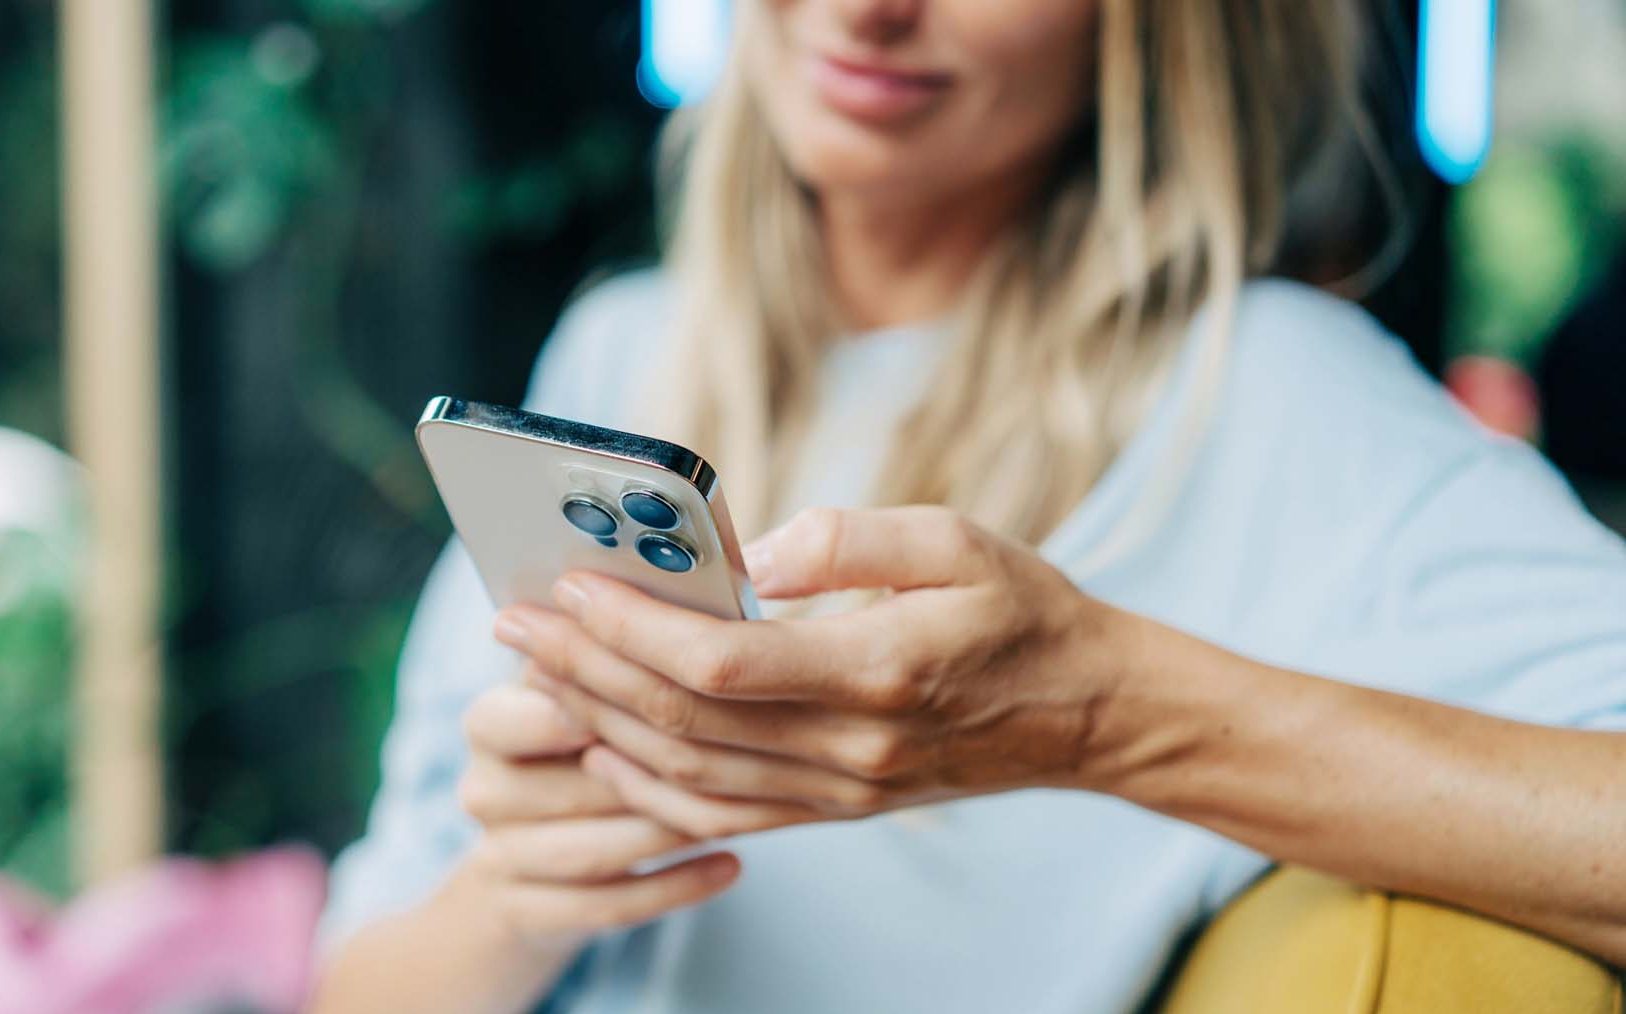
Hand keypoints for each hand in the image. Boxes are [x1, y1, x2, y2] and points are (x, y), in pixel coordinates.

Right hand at [453, 674, 741, 946]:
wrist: (522, 871)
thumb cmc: (577, 752)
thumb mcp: (580, 698)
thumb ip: (613, 660)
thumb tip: (693, 614)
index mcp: (490, 723)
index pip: (510, 712)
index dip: (580, 708)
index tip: (657, 699)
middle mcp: (485, 789)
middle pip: (569, 786)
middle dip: (651, 777)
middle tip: (731, 760)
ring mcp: (501, 857)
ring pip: (591, 850)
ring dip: (667, 832)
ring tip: (735, 813)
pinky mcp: (530, 915)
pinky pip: (604, 906)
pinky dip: (673, 887)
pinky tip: (731, 866)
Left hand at [493, 506, 1144, 839]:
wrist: (1086, 714)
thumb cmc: (1024, 610)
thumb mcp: (955, 539)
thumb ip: (845, 540)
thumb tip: (745, 556)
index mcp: (874, 671)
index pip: (718, 661)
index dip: (630, 626)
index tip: (568, 582)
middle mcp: (847, 748)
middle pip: (681, 720)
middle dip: (584, 667)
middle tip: (515, 619)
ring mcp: (838, 791)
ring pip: (686, 774)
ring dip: (599, 722)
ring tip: (539, 671)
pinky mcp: (836, 809)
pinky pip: (720, 812)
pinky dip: (648, 784)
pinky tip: (605, 744)